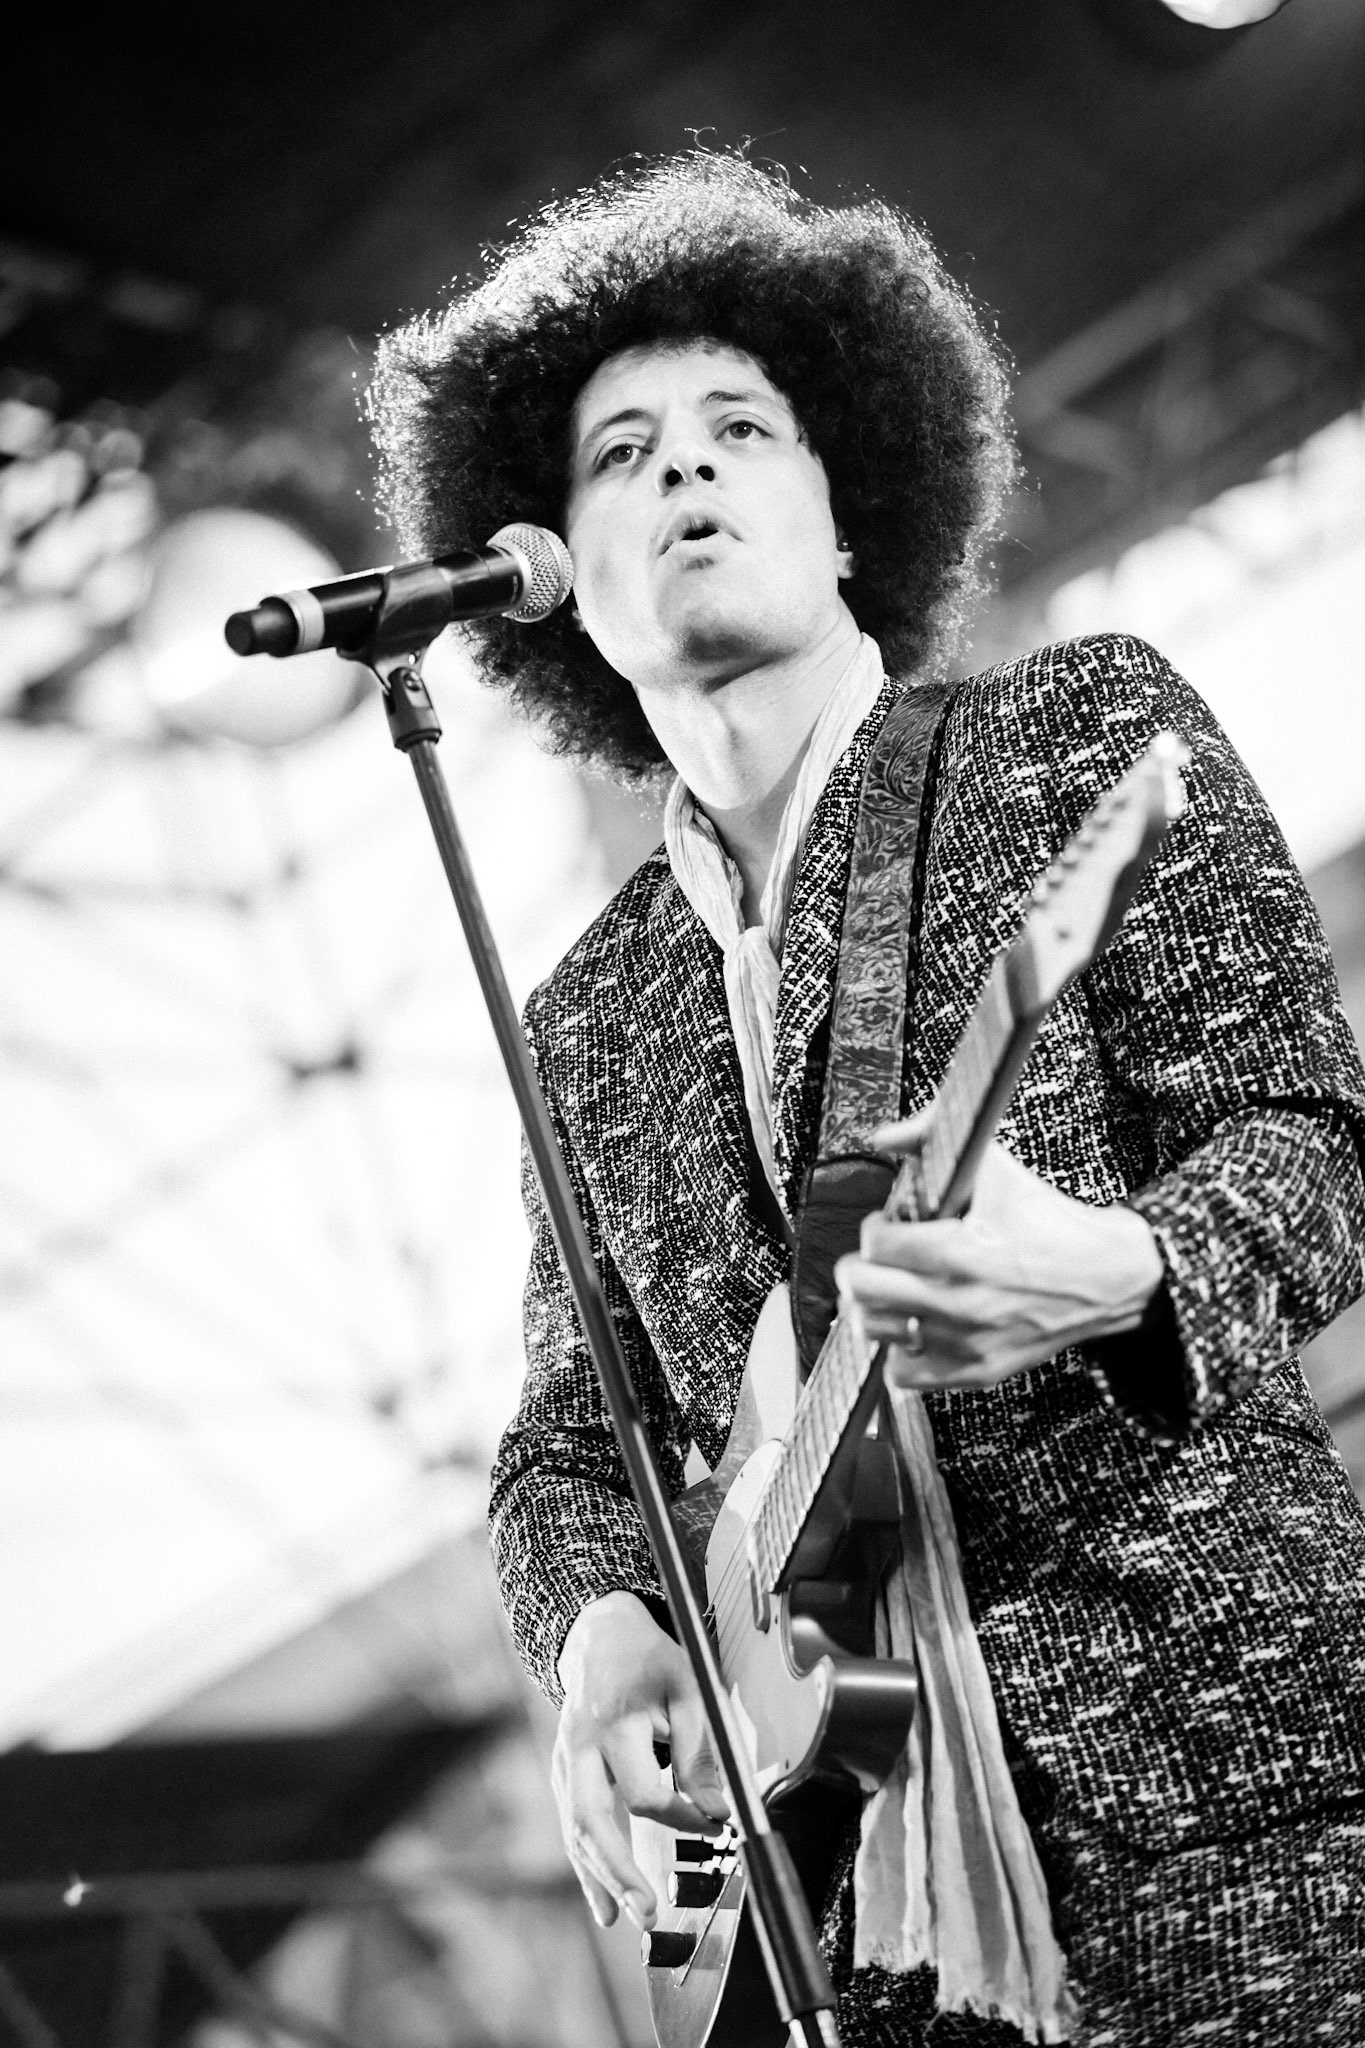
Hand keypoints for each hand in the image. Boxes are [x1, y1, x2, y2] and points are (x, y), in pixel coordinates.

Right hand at [553, 1590, 728, 1930]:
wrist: (601, 1634)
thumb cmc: (650, 1661)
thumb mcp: (689, 1689)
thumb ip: (699, 1752)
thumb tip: (715, 1812)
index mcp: (616, 1721)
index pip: (644, 1791)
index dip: (681, 1815)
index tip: (713, 1822)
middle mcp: (582, 1745)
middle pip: (590, 1819)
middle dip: (617, 1871)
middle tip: (647, 1912)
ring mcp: (566, 1760)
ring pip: (576, 1829)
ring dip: (599, 1879)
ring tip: (624, 1919)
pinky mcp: (563, 1772)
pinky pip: (572, 1825)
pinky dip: (587, 1865)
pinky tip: (604, 1902)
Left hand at [835, 1116, 1162, 1389]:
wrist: (1109, 1276)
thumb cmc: (1052, 1224)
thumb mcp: (996, 1169)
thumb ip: (932, 1139)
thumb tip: (886, 1135)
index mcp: (961, 1253)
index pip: (876, 1244)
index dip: (877, 1227)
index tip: (890, 1224)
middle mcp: (959, 1304)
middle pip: (862, 1289)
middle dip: (863, 1263)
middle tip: (882, 1255)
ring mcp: (965, 1343)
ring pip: (874, 1331)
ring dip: (875, 1304)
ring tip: (894, 1288)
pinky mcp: (976, 1371)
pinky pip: (903, 1375)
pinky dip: (901, 1350)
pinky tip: (916, 1325)